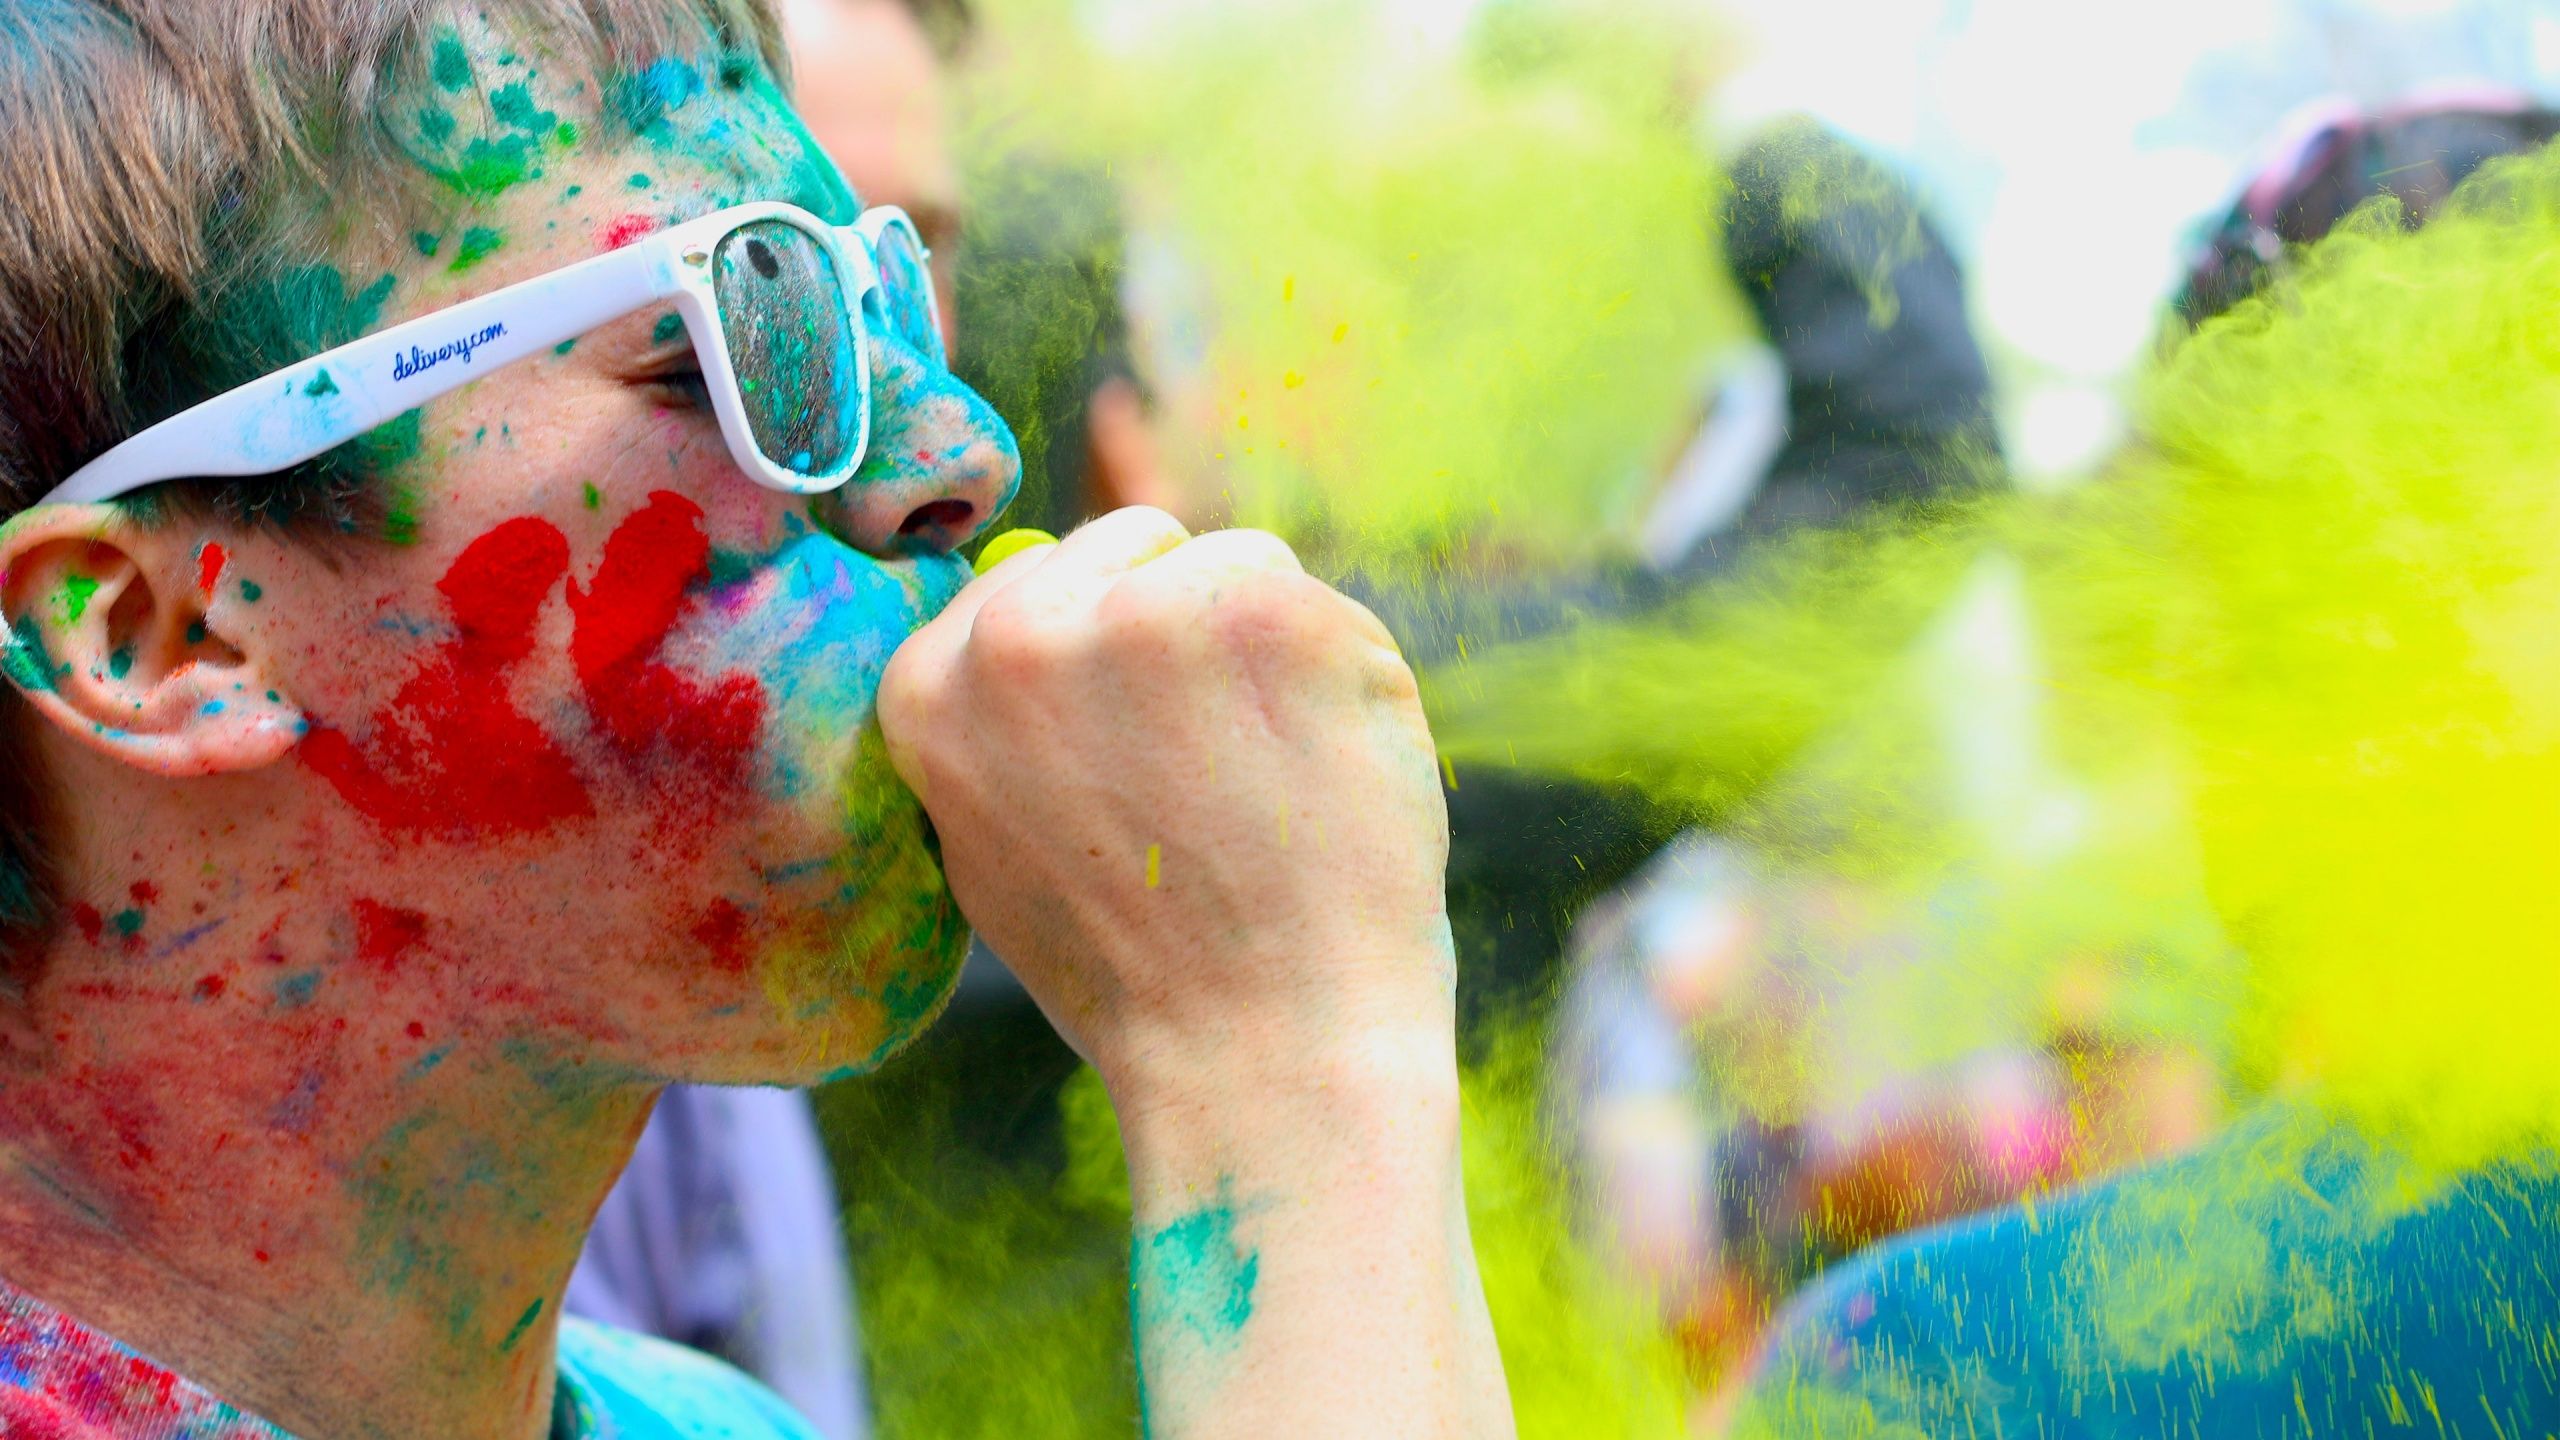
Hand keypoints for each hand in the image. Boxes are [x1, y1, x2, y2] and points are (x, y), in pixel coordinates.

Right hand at [877, 507, 1454, 1099]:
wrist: (1267, 1055)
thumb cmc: (1149, 975)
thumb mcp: (1002, 846)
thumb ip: (1006, 723)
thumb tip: (1036, 619)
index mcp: (928, 683)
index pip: (1052, 578)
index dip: (1120, 661)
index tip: (1144, 761)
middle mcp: (1016, 631)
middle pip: (1144, 546)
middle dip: (1193, 634)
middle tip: (1214, 784)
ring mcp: (1141, 611)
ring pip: (1244, 564)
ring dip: (1276, 657)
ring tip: (1269, 795)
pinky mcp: (1265, 611)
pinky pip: (1334, 606)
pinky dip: (1354, 684)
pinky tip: (1331, 784)